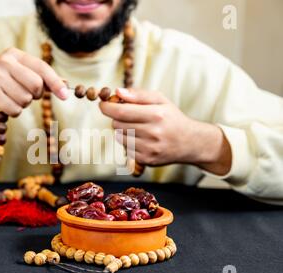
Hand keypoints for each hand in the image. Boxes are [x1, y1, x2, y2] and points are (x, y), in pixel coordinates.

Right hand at [0, 47, 68, 122]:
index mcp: (14, 55)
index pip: (42, 67)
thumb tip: (64, 84)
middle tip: (22, 94)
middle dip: (34, 95)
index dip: (55, 82)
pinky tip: (2, 105)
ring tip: (8, 98)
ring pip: (26, 99)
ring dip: (21, 104)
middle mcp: (5, 62)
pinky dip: (13, 112)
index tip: (65, 95)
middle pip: (36, 85)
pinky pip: (15, 109)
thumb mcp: (15, 74)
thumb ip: (38, 77)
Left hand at [99, 88, 231, 175]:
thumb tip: (117, 92)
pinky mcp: (147, 160)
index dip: (107, 108)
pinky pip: (126, 149)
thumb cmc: (172, 118)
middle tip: (128, 116)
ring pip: (119, 137)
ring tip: (138, 128)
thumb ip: (138, 95)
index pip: (121, 112)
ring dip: (123, 131)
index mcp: (156, 115)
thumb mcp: (160, 100)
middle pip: (117, 124)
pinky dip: (129, 143)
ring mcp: (150, 148)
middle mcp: (153, 133)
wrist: (190, 142)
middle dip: (117, 118)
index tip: (102, 105)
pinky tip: (142, 140)